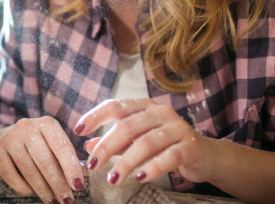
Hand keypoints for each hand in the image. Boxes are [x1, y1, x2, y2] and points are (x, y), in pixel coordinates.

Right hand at [0, 116, 84, 203]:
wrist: (9, 136)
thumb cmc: (40, 144)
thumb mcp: (55, 144)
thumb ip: (68, 158)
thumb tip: (80, 176)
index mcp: (47, 123)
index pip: (61, 146)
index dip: (71, 168)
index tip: (78, 186)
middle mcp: (27, 127)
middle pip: (45, 161)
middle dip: (58, 184)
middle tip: (67, 200)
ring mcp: (10, 137)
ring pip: (29, 170)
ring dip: (43, 190)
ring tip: (52, 201)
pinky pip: (11, 175)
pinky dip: (23, 188)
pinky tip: (32, 193)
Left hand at [77, 98, 215, 185]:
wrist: (205, 155)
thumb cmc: (166, 145)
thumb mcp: (137, 141)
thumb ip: (115, 142)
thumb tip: (88, 146)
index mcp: (144, 106)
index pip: (115, 105)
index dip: (95, 116)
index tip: (78, 130)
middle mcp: (161, 112)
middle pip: (128, 125)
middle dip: (107, 146)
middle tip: (93, 164)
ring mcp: (178, 127)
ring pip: (146, 142)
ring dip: (126, 162)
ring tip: (113, 178)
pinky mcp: (191, 146)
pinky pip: (169, 156)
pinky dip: (152, 167)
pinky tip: (140, 177)